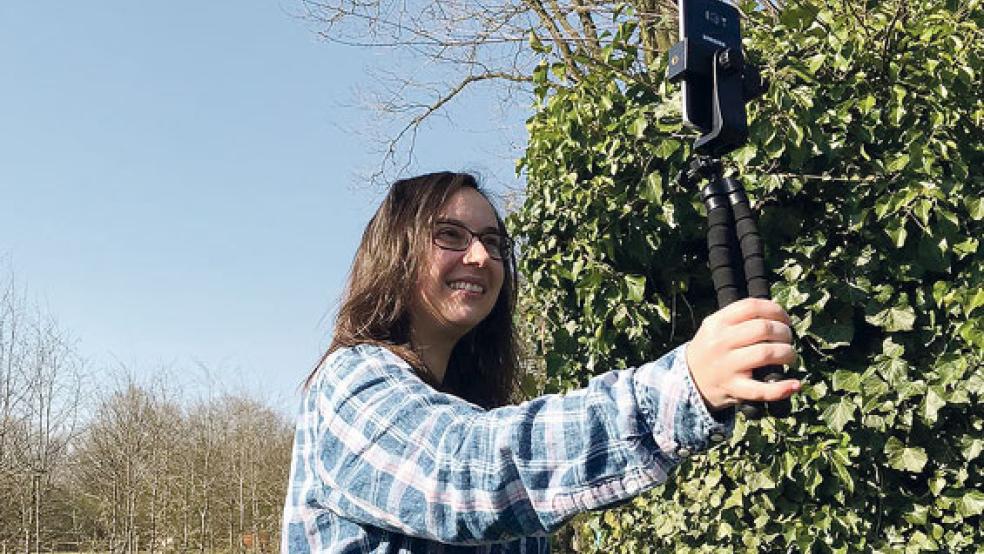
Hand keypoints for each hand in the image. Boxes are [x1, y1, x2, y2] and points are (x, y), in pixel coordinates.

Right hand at [685, 298, 799, 410]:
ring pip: (766, 353)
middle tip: (787, 339)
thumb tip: (777, 315)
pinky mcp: (734, 388)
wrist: (689, 380)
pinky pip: (761, 389)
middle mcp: (721, 342)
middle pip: (763, 329)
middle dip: (784, 332)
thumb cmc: (710, 350)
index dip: (776, 310)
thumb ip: (739, 318)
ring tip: (788, 356)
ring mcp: (727, 366)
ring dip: (787, 353)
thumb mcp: (715, 327)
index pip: (752, 307)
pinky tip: (794, 384)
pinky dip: (781, 388)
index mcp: (717, 323)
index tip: (785, 319)